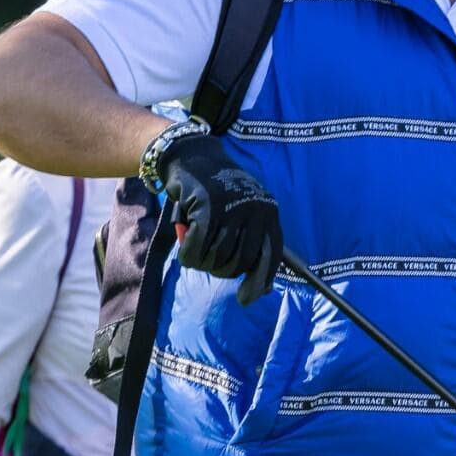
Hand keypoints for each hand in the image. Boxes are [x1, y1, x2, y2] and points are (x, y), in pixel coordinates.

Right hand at [159, 132, 282, 305]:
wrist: (191, 156)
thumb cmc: (214, 192)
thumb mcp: (240, 215)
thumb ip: (249, 245)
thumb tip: (259, 291)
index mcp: (268, 213)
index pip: (271, 257)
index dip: (259, 282)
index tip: (246, 299)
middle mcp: (255, 211)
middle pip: (241, 262)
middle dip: (222, 270)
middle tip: (207, 261)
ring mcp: (232, 208)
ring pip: (219, 257)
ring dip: (203, 262)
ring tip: (194, 251)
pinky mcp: (208, 207)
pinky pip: (198, 247)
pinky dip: (189, 254)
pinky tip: (184, 247)